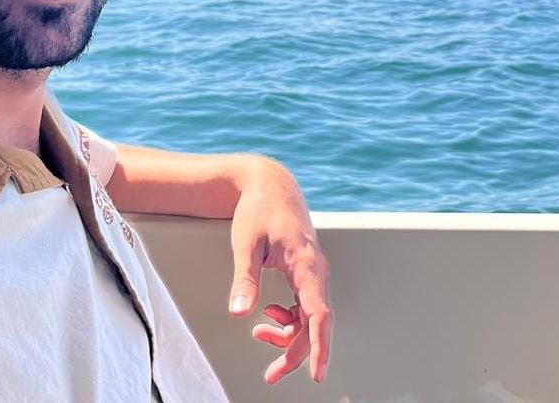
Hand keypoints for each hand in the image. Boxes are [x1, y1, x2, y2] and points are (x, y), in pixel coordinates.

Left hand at [226, 157, 331, 384]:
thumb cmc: (258, 210)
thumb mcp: (246, 244)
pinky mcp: (305, 271)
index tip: (316, 375)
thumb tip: (238, 313)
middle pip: (314, 323)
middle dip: (294, 352)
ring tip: (258, 333)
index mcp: (306, 265)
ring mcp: (313, 272)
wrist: (268, 184)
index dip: (320, 347)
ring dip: (287, 333)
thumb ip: (244, 279)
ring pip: (309, 316)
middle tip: (270, 374)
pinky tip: (267, 313)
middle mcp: (316, 271)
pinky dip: (287, 316)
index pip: (319, 314)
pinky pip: (304, 304)